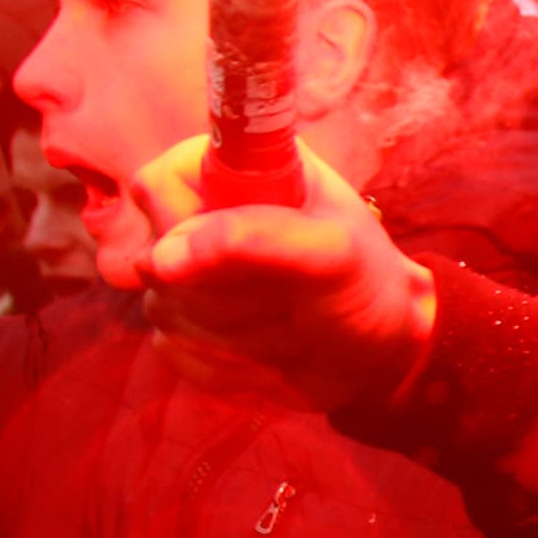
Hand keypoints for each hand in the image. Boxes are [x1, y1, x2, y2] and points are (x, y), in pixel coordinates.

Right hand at [130, 135, 434, 408]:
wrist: (380, 351)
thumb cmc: (366, 286)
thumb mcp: (335, 253)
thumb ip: (256, 238)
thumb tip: (164, 258)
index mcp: (236, 173)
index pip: (156, 186)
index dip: (186, 229)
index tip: (240, 257)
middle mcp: (200, 218)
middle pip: (158, 259)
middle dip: (232, 294)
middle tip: (293, 295)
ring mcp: (185, 274)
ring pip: (164, 311)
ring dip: (239, 334)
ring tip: (292, 320)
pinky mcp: (183, 326)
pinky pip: (173, 350)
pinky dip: (228, 364)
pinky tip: (270, 352)